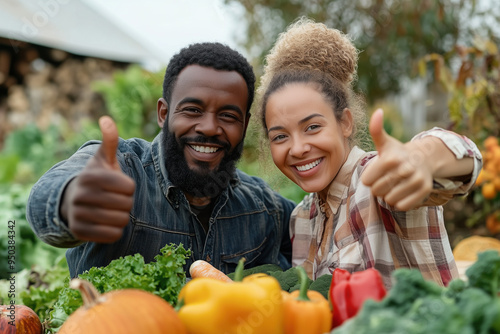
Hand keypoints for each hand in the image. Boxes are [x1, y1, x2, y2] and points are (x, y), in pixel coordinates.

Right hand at [61, 116, 135, 242]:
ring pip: (120, 221)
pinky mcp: (78, 232)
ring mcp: (78, 214)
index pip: (129, 187)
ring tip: (111, 210)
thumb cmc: (96, 179)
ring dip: (121, 217)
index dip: (129, 188)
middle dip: (126, 203)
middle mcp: (81, 194)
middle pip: (126, 205)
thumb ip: (109, 141)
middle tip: (115, 200)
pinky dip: (114, 231)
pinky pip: (112, 235)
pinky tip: (106, 223)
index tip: (119, 186)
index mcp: (91, 176)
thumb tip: (106, 119)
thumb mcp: (102, 159)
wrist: (71, 201)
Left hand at [361, 109, 432, 210]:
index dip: (369, 178)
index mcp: (390, 158)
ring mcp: (416, 180)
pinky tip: (403, 191)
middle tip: (386, 178)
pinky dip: (400, 202)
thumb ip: (376, 129)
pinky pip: (402, 206)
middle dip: (378, 187)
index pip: (367, 181)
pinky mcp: (424, 191)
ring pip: (389, 200)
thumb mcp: (385, 142)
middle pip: (377, 191)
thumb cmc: (397, 153)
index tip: (376, 172)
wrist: (423, 159)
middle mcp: (405, 169)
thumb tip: (378, 111)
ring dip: (389, 195)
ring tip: (395, 184)